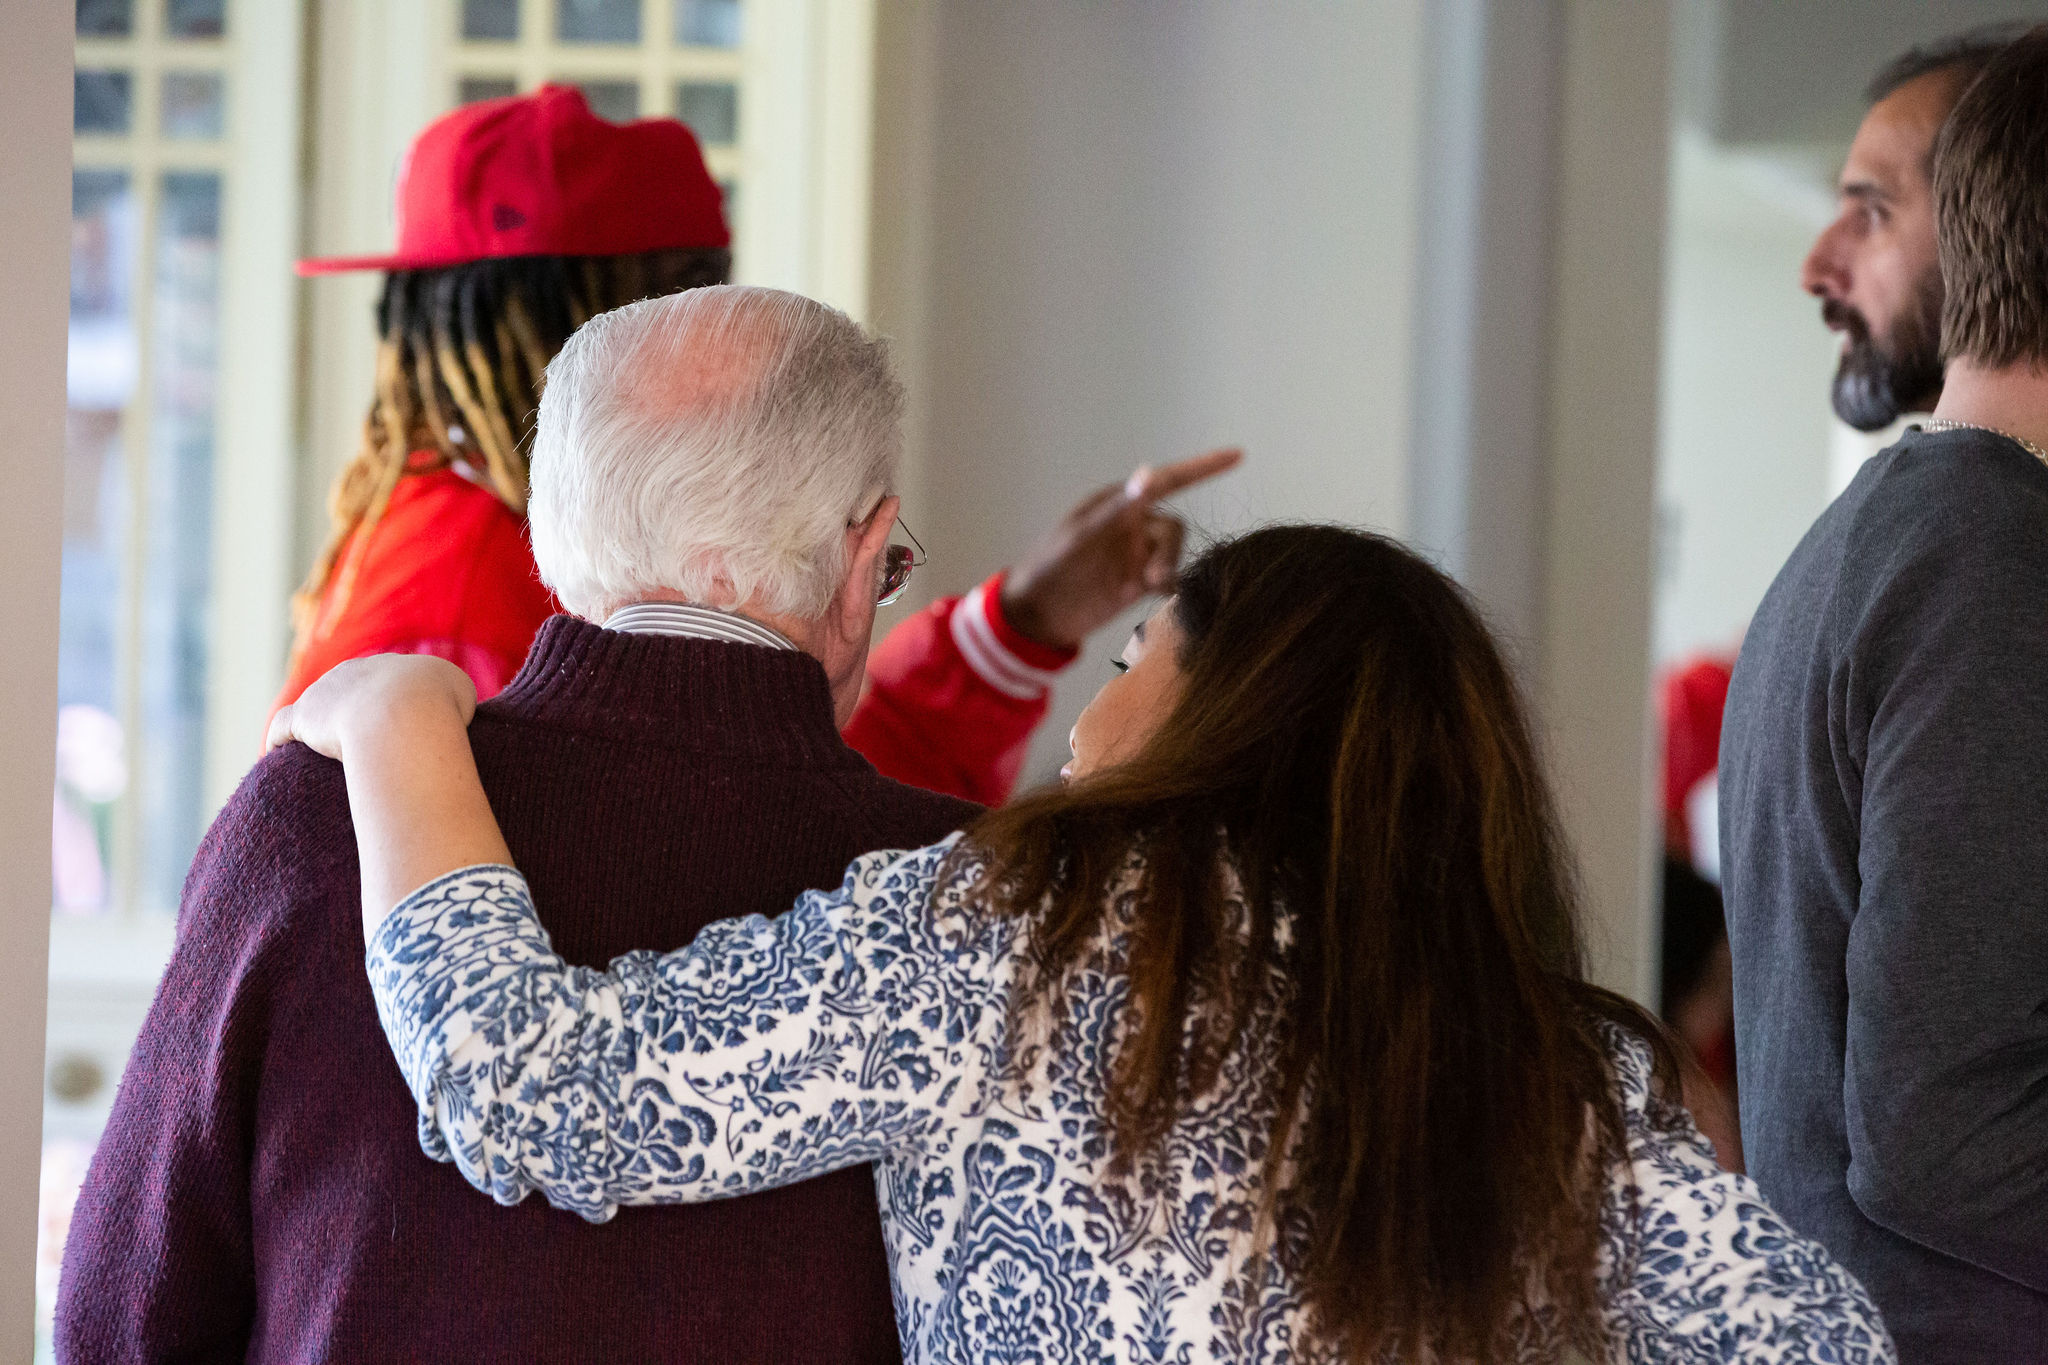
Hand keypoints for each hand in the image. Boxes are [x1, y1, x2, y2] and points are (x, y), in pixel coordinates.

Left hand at [265, 654, 477, 761]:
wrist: (407, 715)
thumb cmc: (440, 709)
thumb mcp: (462, 694)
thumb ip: (451, 698)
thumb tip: (450, 715)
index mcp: (395, 666)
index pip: (389, 684)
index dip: (394, 709)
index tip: (398, 733)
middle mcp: (357, 670)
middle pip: (351, 691)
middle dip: (355, 713)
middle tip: (364, 747)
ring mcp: (326, 692)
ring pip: (318, 707)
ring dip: (318, 728)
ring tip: (320, 756)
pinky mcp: (302, 717)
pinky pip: (283, 726)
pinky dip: (280, 741)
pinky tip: (280, 757)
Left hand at [1001, 448, 1242, 649]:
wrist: (1034, 616)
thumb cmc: (1048, 568)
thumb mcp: (1080, 538)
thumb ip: (1117, 511)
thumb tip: (1148, 474)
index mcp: (1118, 505)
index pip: (1167, 481)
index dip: (1203, 468)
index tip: (1237, 455)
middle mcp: (1132, 526)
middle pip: (1174, 531)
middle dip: (1170, 553)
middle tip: (1153, 581)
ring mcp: (1136, 556)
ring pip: (1174, 558)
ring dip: (1166, 573)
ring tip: (1143, 591)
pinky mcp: (1137, 585)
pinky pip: (1168, 582)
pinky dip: (1167, 590)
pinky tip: (1149, 599)